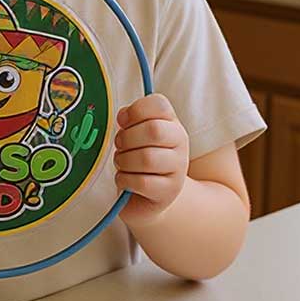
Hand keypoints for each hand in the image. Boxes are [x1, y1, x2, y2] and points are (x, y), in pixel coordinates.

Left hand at [113, 93, 188, 225]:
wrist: (148, 195)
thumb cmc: (137, 158)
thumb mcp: (135, 134)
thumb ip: (130, 120)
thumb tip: (123, 117)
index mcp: (171, 123)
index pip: (159, 105)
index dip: (135, 110)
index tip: (123, 121)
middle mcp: (180, 143)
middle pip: (154, 130)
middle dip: (127, 138)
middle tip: (119, 146)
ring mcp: (178, 169)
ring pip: (147, 158)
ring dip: (124, 160)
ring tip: (122, 163)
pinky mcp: (169, 192)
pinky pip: (142, 182)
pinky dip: (125, 179)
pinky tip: (125, 179)